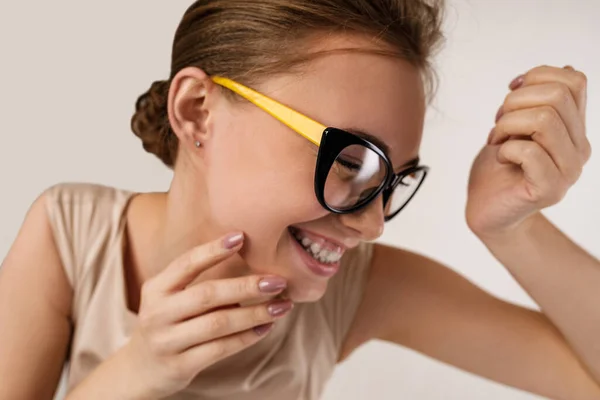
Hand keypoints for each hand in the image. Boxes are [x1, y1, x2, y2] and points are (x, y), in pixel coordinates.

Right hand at [122, 233, 291, 398]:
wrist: (141, 368)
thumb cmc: (170, 322)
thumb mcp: (172, 297)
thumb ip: (201, 282)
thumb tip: (254, 267)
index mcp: (156, 288)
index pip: (186, 264)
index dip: (213, 250)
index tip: (242, 237)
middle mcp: (157, 313)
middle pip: (207, 294)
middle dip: (246, 286)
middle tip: (278, 281)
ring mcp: (167, 341)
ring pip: (218, 323)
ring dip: (254, 313)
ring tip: (281, 306)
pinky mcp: (180, 366)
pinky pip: (220, 349)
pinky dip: (247, 337)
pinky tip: (266, 327)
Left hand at [466, 65, 590, 237]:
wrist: (487, 209)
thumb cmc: (498, 166)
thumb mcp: (517, 125)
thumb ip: (538, 101)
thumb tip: (567, 68)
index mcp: (575, 128)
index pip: (574, 80)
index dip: (537, 76)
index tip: (510, 92)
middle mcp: (580, 148)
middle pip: (557, 96)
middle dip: (514, 102)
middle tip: (498, 123)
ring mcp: (568, 171)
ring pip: (544, 119)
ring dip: (507, 124)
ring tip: (496, 139)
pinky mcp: (549, 190)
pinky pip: (529, 151)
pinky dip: (504, 149)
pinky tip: (500, 159)